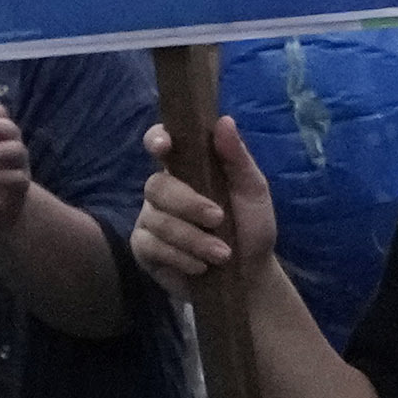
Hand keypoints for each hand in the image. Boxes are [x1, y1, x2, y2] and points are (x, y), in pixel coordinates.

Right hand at [126, 113, 274, 299]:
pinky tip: (200, 266)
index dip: (157, 139)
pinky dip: (180, 257)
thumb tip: (224, 120)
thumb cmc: (250, 227)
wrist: (250, 276)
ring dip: (193, 239)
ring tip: (222, 254)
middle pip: (157, 186)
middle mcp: (164, 190)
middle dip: (189, 205)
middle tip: (218, 219)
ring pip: (156, 219)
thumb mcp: (253, 192)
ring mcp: (150, 219)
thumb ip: (237, 158)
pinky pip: (150, 246)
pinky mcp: (144, 249)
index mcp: (187, 168)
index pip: (160, 142)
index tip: (165, 147)